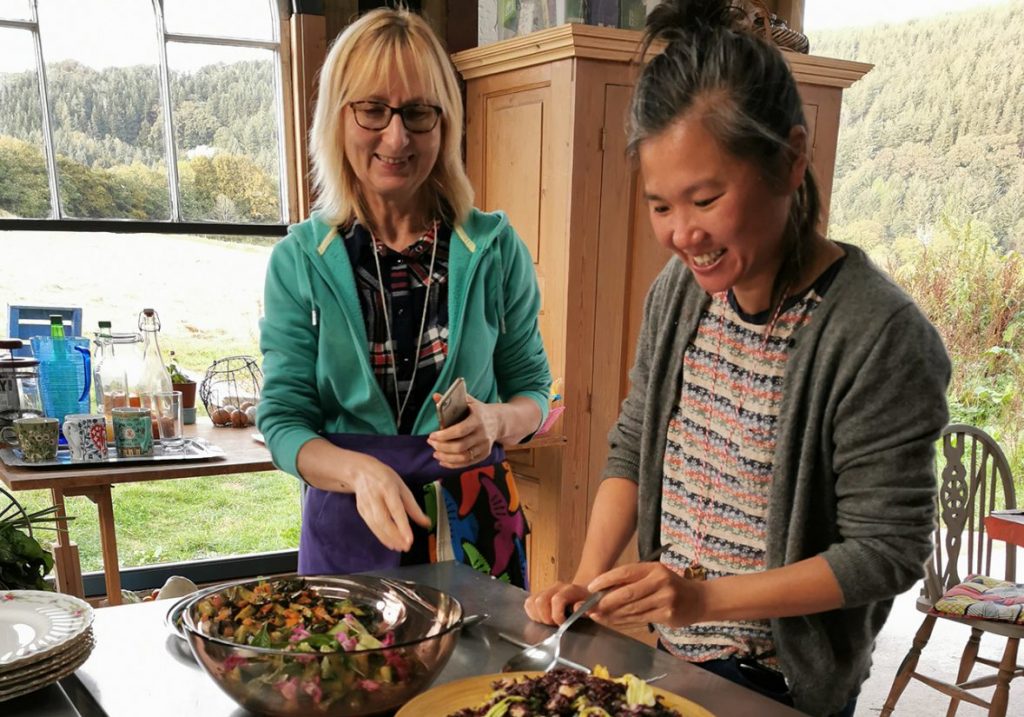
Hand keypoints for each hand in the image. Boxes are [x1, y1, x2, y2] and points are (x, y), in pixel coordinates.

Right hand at [346, 453, 430, 551]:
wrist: (360, 471)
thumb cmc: (385, 478)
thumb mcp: (402, 486)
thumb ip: (413, 506)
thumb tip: (426, 523)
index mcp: (388, 487)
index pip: (396, 509)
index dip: (403, 526)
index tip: (410, 539)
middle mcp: (375, 497)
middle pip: (384, 520)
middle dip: (395, 536)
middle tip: (406, 547)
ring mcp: (366, 505)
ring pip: (376, 526)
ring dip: (389, 539)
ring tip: (401, 547)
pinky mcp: (361, 511)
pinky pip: (372, 527)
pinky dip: (381, 537)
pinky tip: (390, 543)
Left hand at [427, 394, 500, 468]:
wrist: (498, 421)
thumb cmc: (478, 411)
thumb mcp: (468, 401)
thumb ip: (451, 399)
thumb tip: (435, 396)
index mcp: (478, 419)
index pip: (460, 430)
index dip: (444, 435)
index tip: (432, 435)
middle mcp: (483, 434)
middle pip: (460, 446)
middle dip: (442, 447)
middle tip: (431, 443)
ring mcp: (485, 446)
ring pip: (463, 457)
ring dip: (446, 457)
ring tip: (435, 453)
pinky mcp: (484, 455)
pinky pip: (467, 463)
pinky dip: (453, 464)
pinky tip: (443, 461)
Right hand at [523, 581, 591, 625]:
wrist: (584, 591)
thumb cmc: (589, 602)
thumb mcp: (595, 606)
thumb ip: (588, 608)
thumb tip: (576, 608)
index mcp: (570, 589)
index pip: (557, 599)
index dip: (557, 615)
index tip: (562, 624)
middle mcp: (556, 587)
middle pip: (541, 601)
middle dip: (546, 617)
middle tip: (554, 624)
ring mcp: (547, 590)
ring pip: (532, 602)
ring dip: (538, 616)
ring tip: (549, 621)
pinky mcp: (539, 594)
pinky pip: (529, 603)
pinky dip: (533, 613)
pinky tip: (542, 618)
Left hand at [586, 562, 705, 628]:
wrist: (699, 600)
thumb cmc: (670, 586)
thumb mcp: (654, 575)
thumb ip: (633, 581)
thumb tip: (602, 590)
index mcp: (654, 568)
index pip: (626, 572)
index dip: (606, 580)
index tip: (591, 587)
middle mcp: (660, 582)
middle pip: (627, 593)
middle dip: (606, 602)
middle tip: (589, 607)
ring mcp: (665, 599)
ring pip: (632, 609)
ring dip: (611, 614)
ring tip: (597, 616)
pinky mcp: (667, 615)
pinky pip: (639, 619)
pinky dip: (623, 621)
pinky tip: (612, 622)